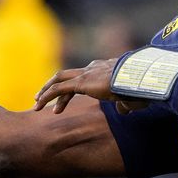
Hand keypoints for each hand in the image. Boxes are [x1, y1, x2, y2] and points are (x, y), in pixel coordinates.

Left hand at [33, 58, 149, 114]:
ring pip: (59, 79)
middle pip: (68, 75)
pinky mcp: (81, 82)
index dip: (73, 89)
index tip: (67, 100)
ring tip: (37, 103)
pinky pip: (58, 89)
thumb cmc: (140, 88)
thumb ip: (124, 103)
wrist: (139, 79)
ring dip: (46, 90)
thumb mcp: (132, 97)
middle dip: (54, 85)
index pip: (84, 77)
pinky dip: (47, 96)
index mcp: (105, 69)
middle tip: (43, 96)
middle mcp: (93, 68)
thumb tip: (124, 110)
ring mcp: (86, 74)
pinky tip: (39, 104)